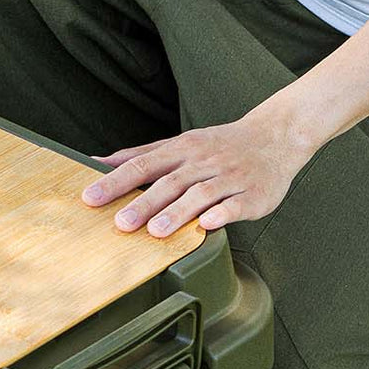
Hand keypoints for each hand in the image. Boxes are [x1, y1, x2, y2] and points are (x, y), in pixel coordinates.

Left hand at [80, 113, 321, 236]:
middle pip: (170, 182)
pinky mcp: (254, 194)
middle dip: (143, 203)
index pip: (143, 165)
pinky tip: (207, 225)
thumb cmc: (220, 145)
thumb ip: (140, 155)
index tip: (91, 197)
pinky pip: (236, 204)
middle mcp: (203, 162)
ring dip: (177, 212)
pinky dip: (222, 213)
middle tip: (120, 223)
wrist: (277, 136)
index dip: (115, 182)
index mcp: (182, 150)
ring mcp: (230, 178)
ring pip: (200, 194)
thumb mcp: (179, 143)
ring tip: (156, 232)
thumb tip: (96, 161)